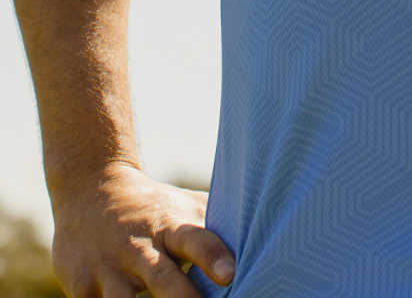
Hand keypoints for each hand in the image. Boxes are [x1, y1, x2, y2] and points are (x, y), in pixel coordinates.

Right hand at [50, 162, 234, 297]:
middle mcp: (139, 247)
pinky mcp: (79, 288)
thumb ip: (217, 227)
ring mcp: (107, 269)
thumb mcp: (186, 208)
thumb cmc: (156, 207)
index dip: (213, 257)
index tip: (230, 273)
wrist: (92, 189)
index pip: (196, 239)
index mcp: (171, 226)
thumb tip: (266, 236)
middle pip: (162, 279)